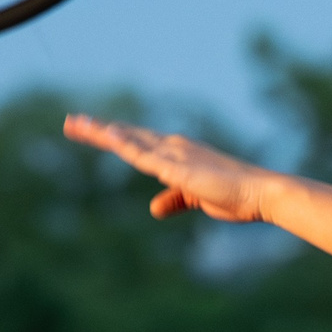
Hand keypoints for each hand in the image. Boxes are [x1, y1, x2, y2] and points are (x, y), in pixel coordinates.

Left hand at [65, 114, 277, 222]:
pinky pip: (145, 154)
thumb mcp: (198, 199)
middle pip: (129, 136)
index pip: (140, 143)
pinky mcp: (178, 167)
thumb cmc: (236, 196)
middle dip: (99, 130)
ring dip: (102, 132)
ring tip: (74, 125)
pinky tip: (108, 136)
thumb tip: (153, 208)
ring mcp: (176, 154)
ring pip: (131, 141)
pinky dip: (125, 144)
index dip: (116, 137)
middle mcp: (175, 147)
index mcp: (180, 153)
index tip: (93, 131)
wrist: (261, 193)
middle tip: (71, 122)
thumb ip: (175, 200)